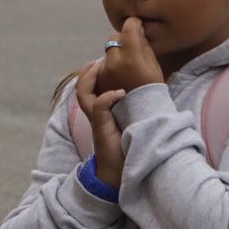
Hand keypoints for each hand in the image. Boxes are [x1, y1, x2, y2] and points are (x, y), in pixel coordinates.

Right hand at [75, 60, 127, 190]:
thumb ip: (132, 108)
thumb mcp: (130, 122)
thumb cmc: (128, 147)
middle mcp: (94, 113)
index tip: (105, 59)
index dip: (94, 72)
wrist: (121, 170)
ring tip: (102, 66)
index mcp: (101, 110)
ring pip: (83, 93)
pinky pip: (98, 107)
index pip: (91, 86)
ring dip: (91, 77)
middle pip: (81, 85)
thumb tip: (146, 93)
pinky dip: (108, 97)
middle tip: (102, 57)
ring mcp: (96, 120)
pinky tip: (120, 92)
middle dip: (89, 70)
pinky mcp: (101, 127)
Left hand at [98, 17, 162, 95]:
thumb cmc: (152, 89)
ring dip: (117, 50)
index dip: (133, 22)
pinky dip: (112, 61)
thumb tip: (138, 31)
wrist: (140, 113)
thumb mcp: (154, 66)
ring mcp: (104, 70)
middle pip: (114, 38)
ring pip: (108, 50)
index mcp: (130, 59)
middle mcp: (113, 62)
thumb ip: (145, 46)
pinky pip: (104, 62)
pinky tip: (121, 68)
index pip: (128, 30)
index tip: (137, 22)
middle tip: (133, 42)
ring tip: (128, 59)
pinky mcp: (99, 77)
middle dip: (123, 37)